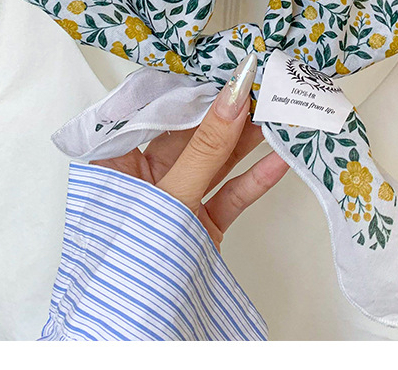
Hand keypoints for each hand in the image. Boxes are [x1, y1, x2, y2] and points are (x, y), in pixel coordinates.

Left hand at [91, 53, 288, 248]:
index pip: (156, 110)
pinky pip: (229, 194)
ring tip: (280, 111)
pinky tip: (282, 158)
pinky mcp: (200, 222)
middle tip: (261, 84)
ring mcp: (175, 198)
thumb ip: (206, 147)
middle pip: (191, 132)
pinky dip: (254, 179)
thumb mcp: (168, 196)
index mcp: (116, 159)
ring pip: (215, 160)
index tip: (225, 67)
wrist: (139, 331)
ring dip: (248, 139)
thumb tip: (233, 96)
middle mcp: (144, 174)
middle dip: (228, 111)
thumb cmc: (132, 262)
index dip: (192, 88)